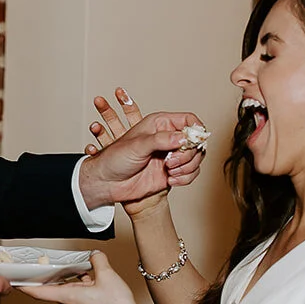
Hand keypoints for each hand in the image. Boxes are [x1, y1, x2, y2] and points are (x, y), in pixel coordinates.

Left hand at [18, 252, 144, 303]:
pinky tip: (93, 280)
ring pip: (68, 291)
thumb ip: (98, 261)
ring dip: (71, 280)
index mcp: (68, 296)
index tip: (15, 281)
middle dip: (52, 276)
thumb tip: (95, 255)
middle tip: (47, 265)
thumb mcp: (107, 275)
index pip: (38, 292)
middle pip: (54, 289)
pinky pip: (78, 296)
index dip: (25, 286)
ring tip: (80, 268)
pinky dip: (81, 286)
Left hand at [79, 88, 205, 210]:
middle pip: (195, 141)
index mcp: (159, 124)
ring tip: (169, 171)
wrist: (108, 184)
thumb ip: (161, 139)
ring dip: (187, 167)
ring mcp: (171, 155)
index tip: (194, 141)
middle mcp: (168, 138)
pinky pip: (191, 173)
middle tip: (171, 161)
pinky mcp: (173, 171)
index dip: (196, 129)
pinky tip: (171, 179)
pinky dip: (185, 178)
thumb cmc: (115, 159)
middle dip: (188, 154)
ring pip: (196, 158)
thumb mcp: (137, 145)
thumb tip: (184, 137)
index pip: (188, 120)